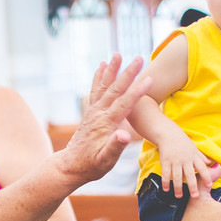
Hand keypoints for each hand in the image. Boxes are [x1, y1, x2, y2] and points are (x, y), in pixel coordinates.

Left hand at [57, 54, 152, 184]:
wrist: (71, 166)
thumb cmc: (92, 165)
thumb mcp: (106, 160)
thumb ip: (115, 147)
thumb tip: (125, 135)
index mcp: (106, 124)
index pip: (124, 104)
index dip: (137, 91)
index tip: (150, 79)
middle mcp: (98, 114)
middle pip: (115, 89)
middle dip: (127, 73)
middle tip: (139, 57)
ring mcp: (93, 111)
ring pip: (103, 85)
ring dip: (111, 69)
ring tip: (117, 54)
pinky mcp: (90, 112)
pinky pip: (95, 90)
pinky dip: (99, 77)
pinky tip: (101, 66)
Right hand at [156, 127, 216, 198]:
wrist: (169, 134)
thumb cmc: (183, 142)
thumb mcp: (194, 148)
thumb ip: (201, 157)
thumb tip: (210, 163)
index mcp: (194, 157)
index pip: (202, 168)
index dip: (207, 177)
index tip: (209, 186)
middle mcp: (185, 160)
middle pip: (190, 175)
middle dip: (193, 186)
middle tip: (195, 196)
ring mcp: (175, 161)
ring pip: (178, 176)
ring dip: (178, 187)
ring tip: (179, 196)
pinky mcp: (166, 161)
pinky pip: (166, 173)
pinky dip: (166, 182)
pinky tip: (166, 189)